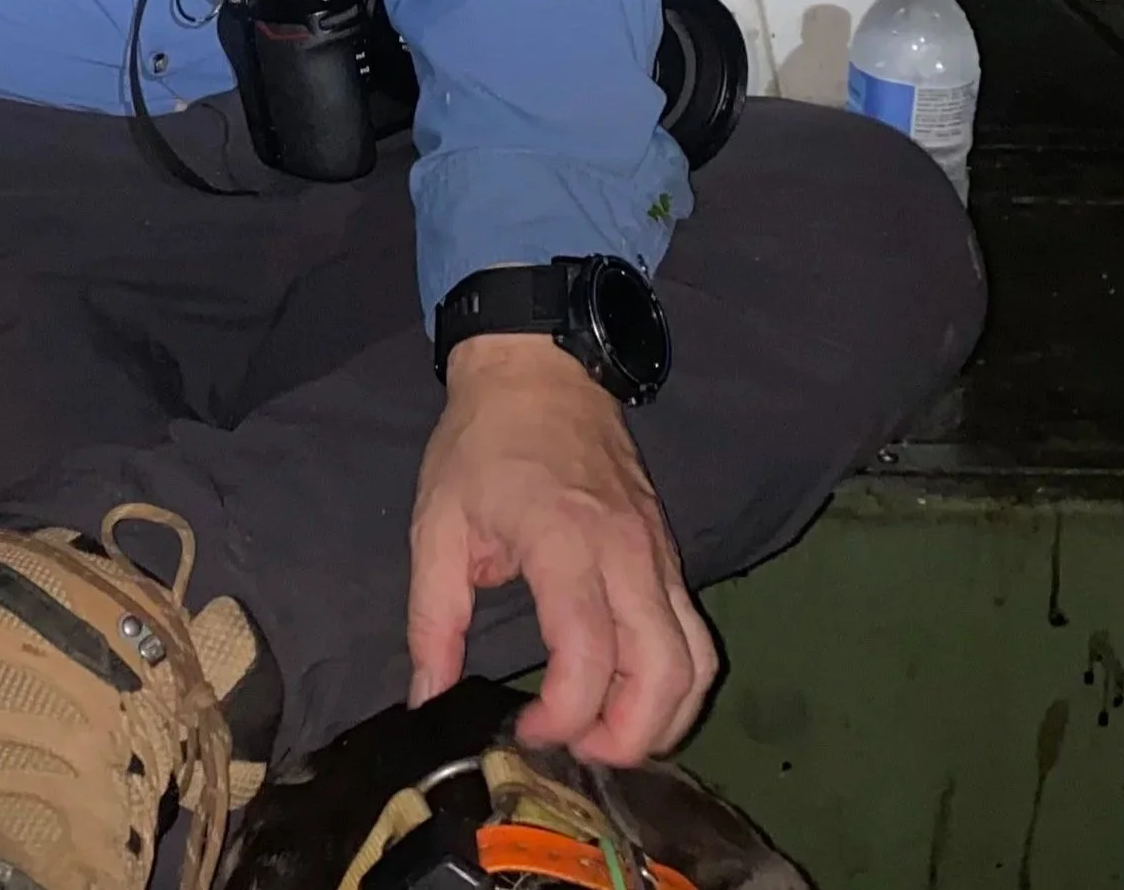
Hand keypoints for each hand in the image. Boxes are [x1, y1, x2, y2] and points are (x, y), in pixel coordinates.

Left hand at [405, 334, 716, 765]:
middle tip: (578, 753)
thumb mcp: (436, 524)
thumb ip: (431, 619)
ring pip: (697, 662)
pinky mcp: (671, 556)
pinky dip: (676, 682)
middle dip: (629, 737)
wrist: (539, 370)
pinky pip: (694, 635)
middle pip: (665, 673)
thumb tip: (427, 699)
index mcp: (563, 542)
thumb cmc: (481, 445)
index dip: (564, 716)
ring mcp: (659, 555)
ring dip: (664, 718)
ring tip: (608, 736)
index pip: (589, 654)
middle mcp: (627, 554)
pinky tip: (633, 699)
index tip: (527, 731)